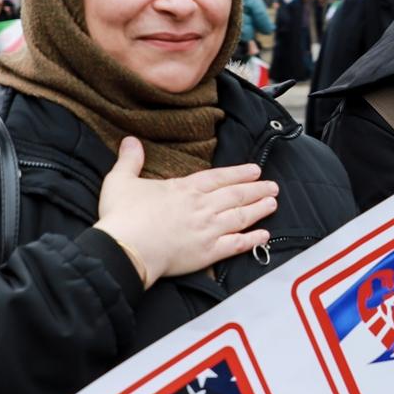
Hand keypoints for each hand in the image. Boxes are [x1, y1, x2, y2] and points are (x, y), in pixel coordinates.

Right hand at [94, 139, 278, 283]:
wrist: (126, 249)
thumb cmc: (122, 216)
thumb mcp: (120, 180)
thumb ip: (129, 160)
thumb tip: (130, 141)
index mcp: (185, 189)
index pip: (219, 177)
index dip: (239, 173)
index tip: (254, 170)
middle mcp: (202, 207)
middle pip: (236, 195)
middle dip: (257, 189)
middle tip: (273, 186)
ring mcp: (208, 230)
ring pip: (241, 216)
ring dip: (259, 209)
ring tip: (273, 203)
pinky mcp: (207, 253)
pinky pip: (236, 245)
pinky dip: (252, 240)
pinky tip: (264, 236)